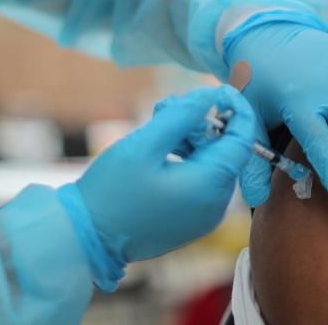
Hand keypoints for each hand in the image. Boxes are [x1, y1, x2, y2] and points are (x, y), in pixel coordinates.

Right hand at [59, 86, 254, 288]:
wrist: (85, 239)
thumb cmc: (111, 192)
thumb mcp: (145, 144)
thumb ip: (182, 116)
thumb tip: (211, 94)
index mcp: (209, 187)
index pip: (242, 140)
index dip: (236, 109)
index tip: (218, 89)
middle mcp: (216, 205)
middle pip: (226, 149)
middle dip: (203, 123)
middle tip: (168, 107)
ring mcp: (205, 215)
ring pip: (212, 161)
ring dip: (191, 138)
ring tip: (158, 123)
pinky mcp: (191, 218)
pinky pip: (201, 179)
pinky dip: (187, 157)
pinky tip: (160, 148)